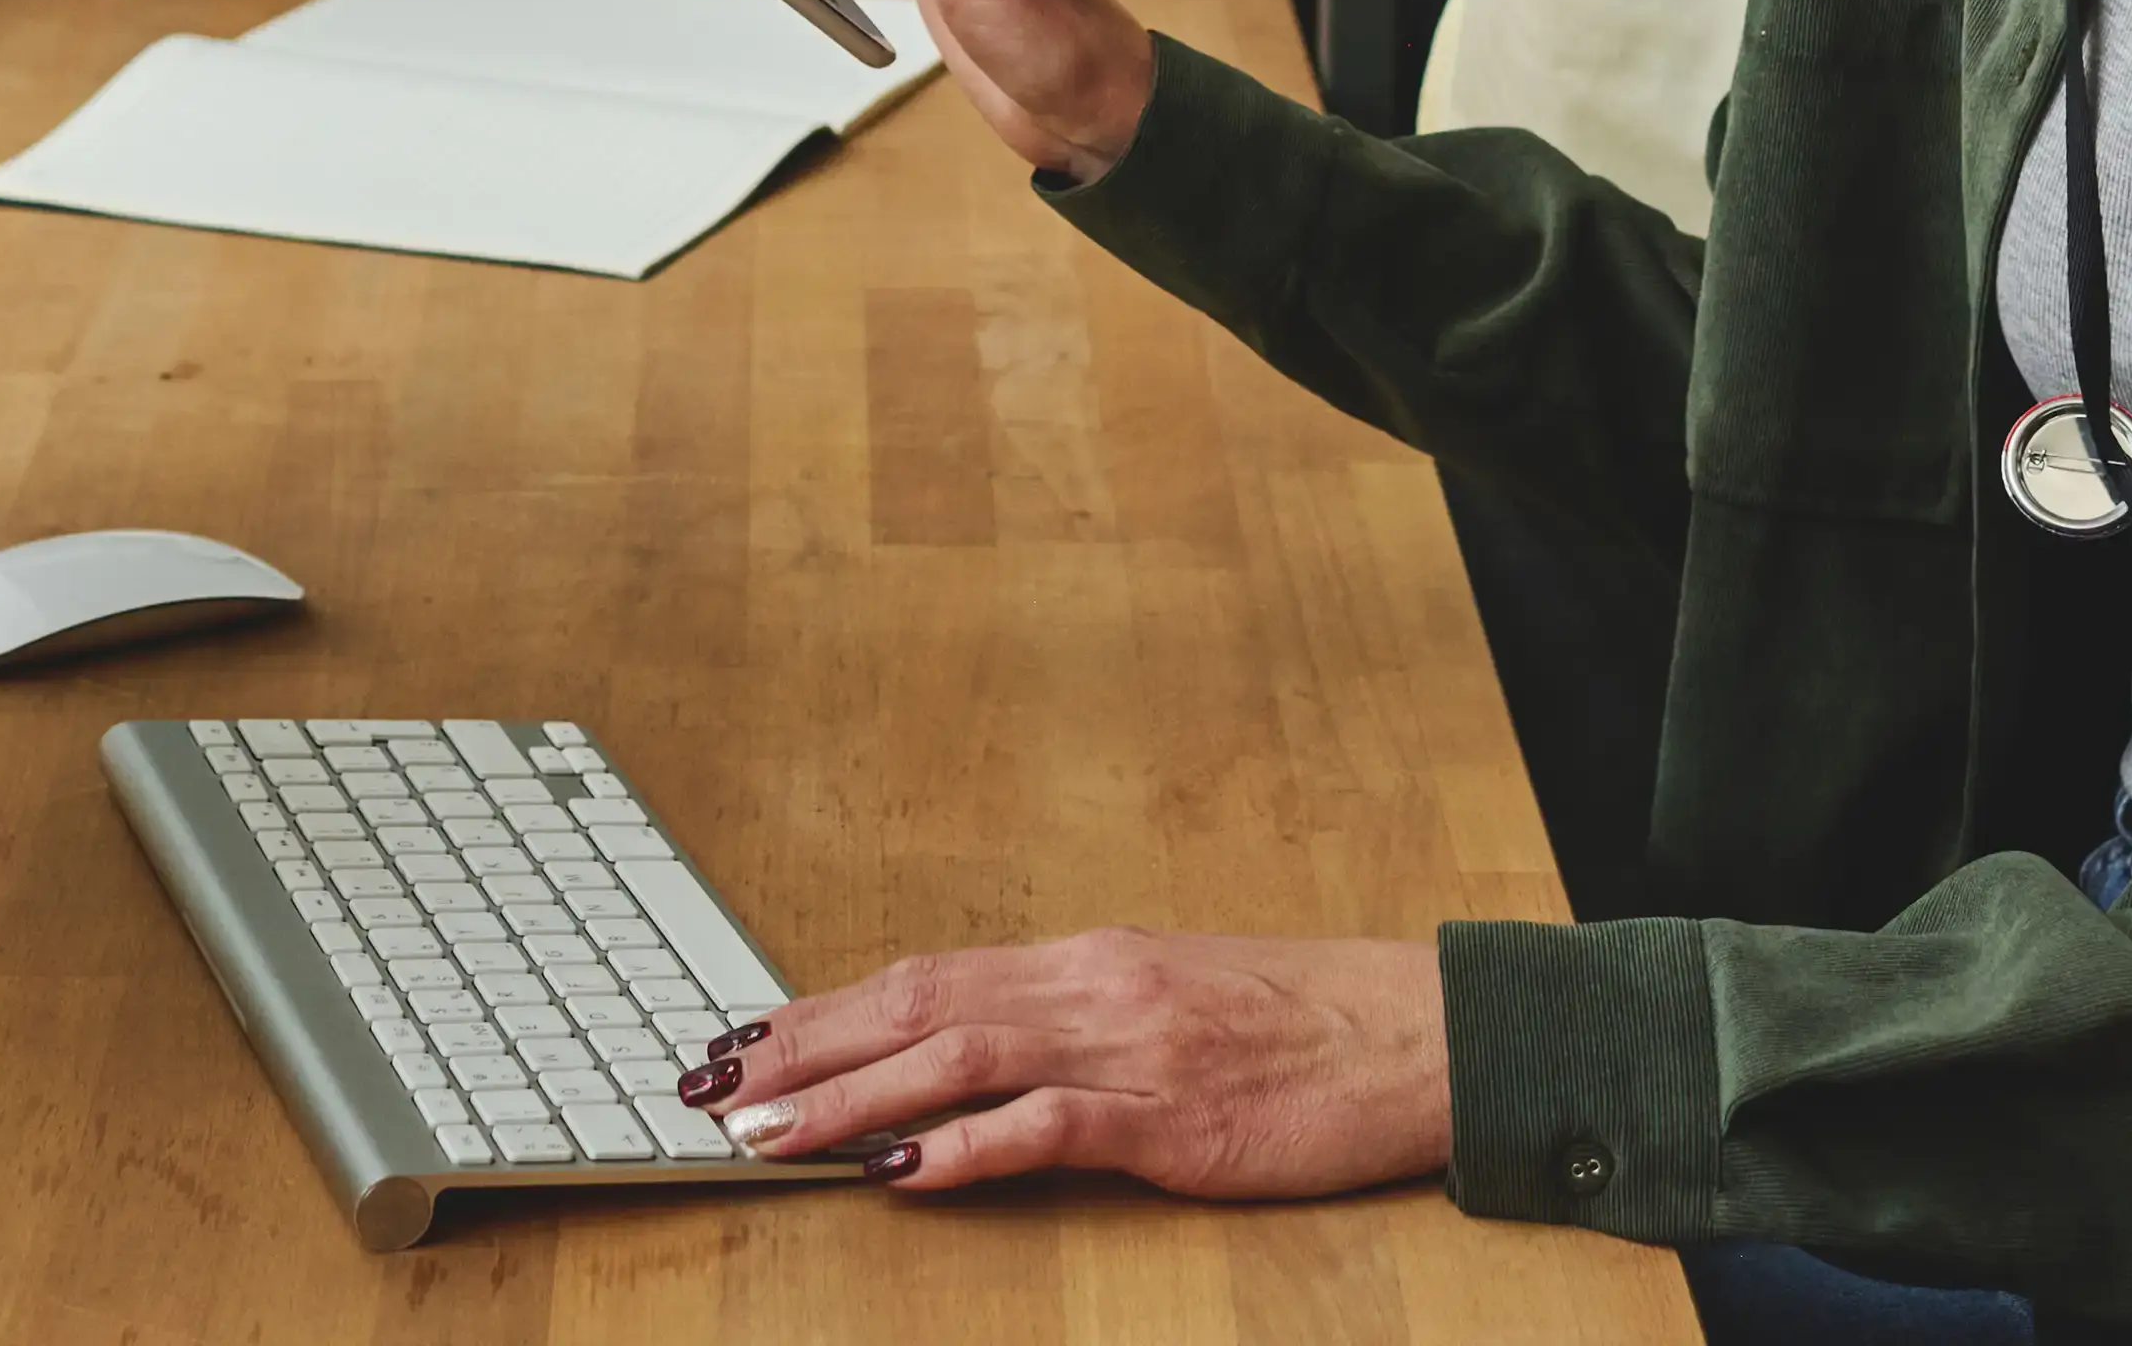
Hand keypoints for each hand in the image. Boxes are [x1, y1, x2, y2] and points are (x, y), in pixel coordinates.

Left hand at [676, 929, 1448, 1200]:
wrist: (1418, 1035)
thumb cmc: (1299, 1024)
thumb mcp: (1169, 1001)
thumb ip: (1072, 1023)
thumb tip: (968, 1052)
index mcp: (1088, 959)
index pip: (925, 973)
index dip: (823, 1006)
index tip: (741, 1036)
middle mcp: (1095, 988)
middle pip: (918, 1003)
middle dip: (805, 1047)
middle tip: (713, 1084)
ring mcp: (1134, 1051)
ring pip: (961, 1058)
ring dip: (854, 1098)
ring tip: (772, 1130)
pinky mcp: (1178, 1120)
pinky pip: (1053, 1127)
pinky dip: (968, 1147)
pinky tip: (907, 1171)